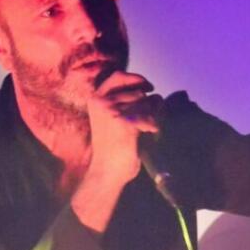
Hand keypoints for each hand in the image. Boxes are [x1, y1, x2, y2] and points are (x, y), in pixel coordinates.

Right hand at [86, 69, 160, 187]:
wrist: (106, 172)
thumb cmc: (112, 148)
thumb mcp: (111, 119)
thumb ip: (125, 102)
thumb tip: (152, 93)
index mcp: (95, 99)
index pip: (118, 77)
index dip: (135, 79)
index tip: (148, 86)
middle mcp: (102, 102)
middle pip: (138, 92)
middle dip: (148, 105)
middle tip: (147, 122)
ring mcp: (113, 111)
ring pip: (146, 102)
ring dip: (152, 115)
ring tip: (146, 130)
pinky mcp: (126, 122)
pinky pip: (150, 115)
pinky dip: (153, 124)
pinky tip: (148, 133)